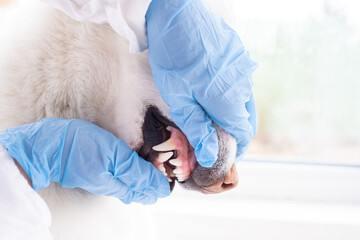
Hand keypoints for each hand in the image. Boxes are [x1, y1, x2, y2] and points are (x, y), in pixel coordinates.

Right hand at [0, 118, 169, 203]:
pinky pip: (120, 178)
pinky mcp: (98, 173)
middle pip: (141, 190)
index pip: (148, 190)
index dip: (162, 183)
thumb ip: (135, 171)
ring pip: (131, 184)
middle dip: (156, 182)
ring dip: (145, 177)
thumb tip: (157, 184)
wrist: (49, 147)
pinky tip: (135, 164)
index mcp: (119, 182)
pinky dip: (133, 172)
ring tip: (155, 166)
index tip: (172, 173)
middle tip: (166, 168)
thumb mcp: (113, 155)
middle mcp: (114, 185)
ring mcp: (105, 179)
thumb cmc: (79, 146)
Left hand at [146, 0, 257, 166]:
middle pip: (245, 117)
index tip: (222, 154)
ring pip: (243, 98)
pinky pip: (239, 79)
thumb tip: (210, 155)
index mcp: (230, 100)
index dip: (235, 148)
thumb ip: (198, 128)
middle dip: (232, 130)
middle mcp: (244, 84)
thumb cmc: (173, 59)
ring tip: (208, 110)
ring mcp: (244, 66)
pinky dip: (229, 90)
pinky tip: (210, 85)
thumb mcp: (179, 99)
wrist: (176, 14)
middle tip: (212, 135)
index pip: (244, 134)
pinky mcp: (239, 53)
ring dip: (230, 109)